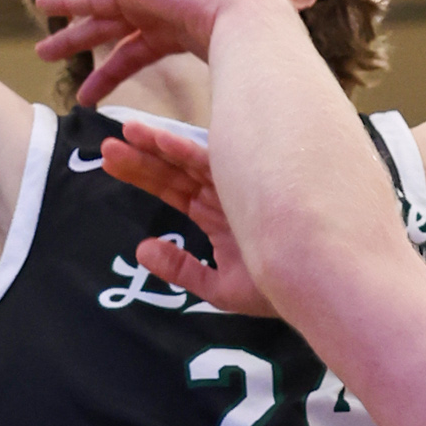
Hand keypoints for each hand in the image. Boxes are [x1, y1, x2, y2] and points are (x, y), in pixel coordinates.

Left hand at [34, 0, 266, 113]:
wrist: (241, 21)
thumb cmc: (237, 53)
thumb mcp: (214, 82)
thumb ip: (211, 100)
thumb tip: (222, 145)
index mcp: (166, 37)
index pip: (125, 59)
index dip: (103, 79)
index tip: (84, 99)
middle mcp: (152, 14)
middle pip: (102, 31)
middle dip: (73, 41)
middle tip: (43, 53)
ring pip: (95, 2)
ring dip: (67, 3)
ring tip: (40, 3)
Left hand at [100, 121, 273, 316]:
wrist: (319, 289)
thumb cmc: (278, 291)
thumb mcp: (221, 287)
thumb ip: (183, 269)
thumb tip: (143, 250)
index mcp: (218, 216)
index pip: (172, 191)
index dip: (142, 175)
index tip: (109, 162)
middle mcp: (224, 197)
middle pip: (173, 173)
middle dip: (140, 158)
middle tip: (106, 146)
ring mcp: (236, 188)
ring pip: (188, 162)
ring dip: (155, 147)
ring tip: (123, 134)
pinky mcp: (249, 184)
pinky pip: (210, 162)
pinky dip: (183, 150)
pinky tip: (158, 140)